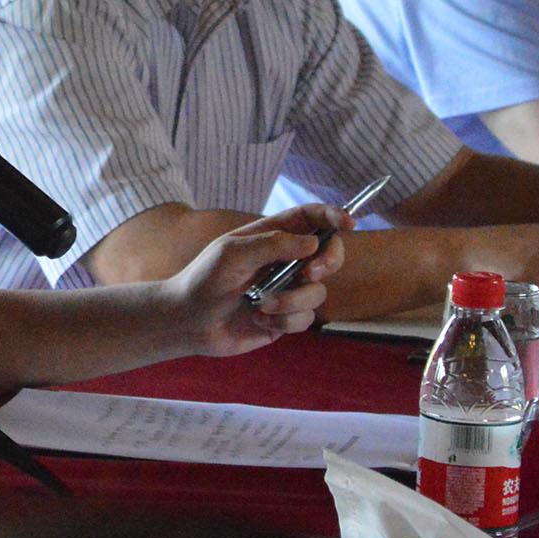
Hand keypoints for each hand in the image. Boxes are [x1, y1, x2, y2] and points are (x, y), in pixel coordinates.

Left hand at [164, 203, 350, 357]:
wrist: (189, 321)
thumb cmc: (204, 278)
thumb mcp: (234, 252)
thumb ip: (274, 244)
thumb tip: (313, 242)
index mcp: (270, 236)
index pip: (309, 219)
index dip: (332, 216)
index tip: (349, 223)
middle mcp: (283, 261)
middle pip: (328, 254)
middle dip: (327, 262)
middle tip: (310, 272)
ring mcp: (287, 290)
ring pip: (317, 292)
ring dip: (290, 301)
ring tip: (259, 304)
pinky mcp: (285, 318)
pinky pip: (304, 319)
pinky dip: (282, 320)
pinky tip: (257, 319)